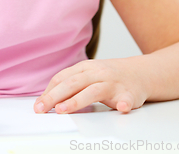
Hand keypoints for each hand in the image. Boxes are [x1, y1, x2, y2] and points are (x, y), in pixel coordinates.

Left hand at [33, 58, 148, 114]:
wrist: (139, 73)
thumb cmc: (108, 76)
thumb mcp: (88, 74)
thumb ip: (70, 83)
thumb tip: (46, 98)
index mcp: (85, 68)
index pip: (63, 78)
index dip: (49, 92)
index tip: (39, 105)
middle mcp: (97, 73)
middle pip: (73, 83)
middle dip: (55, 96)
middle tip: (43, 109)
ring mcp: (113, 83)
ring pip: (94, 91)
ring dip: (77, 100)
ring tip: (63, 109)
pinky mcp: (129, 93)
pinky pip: (127, 99)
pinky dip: (124, 103)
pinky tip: (121, 108)